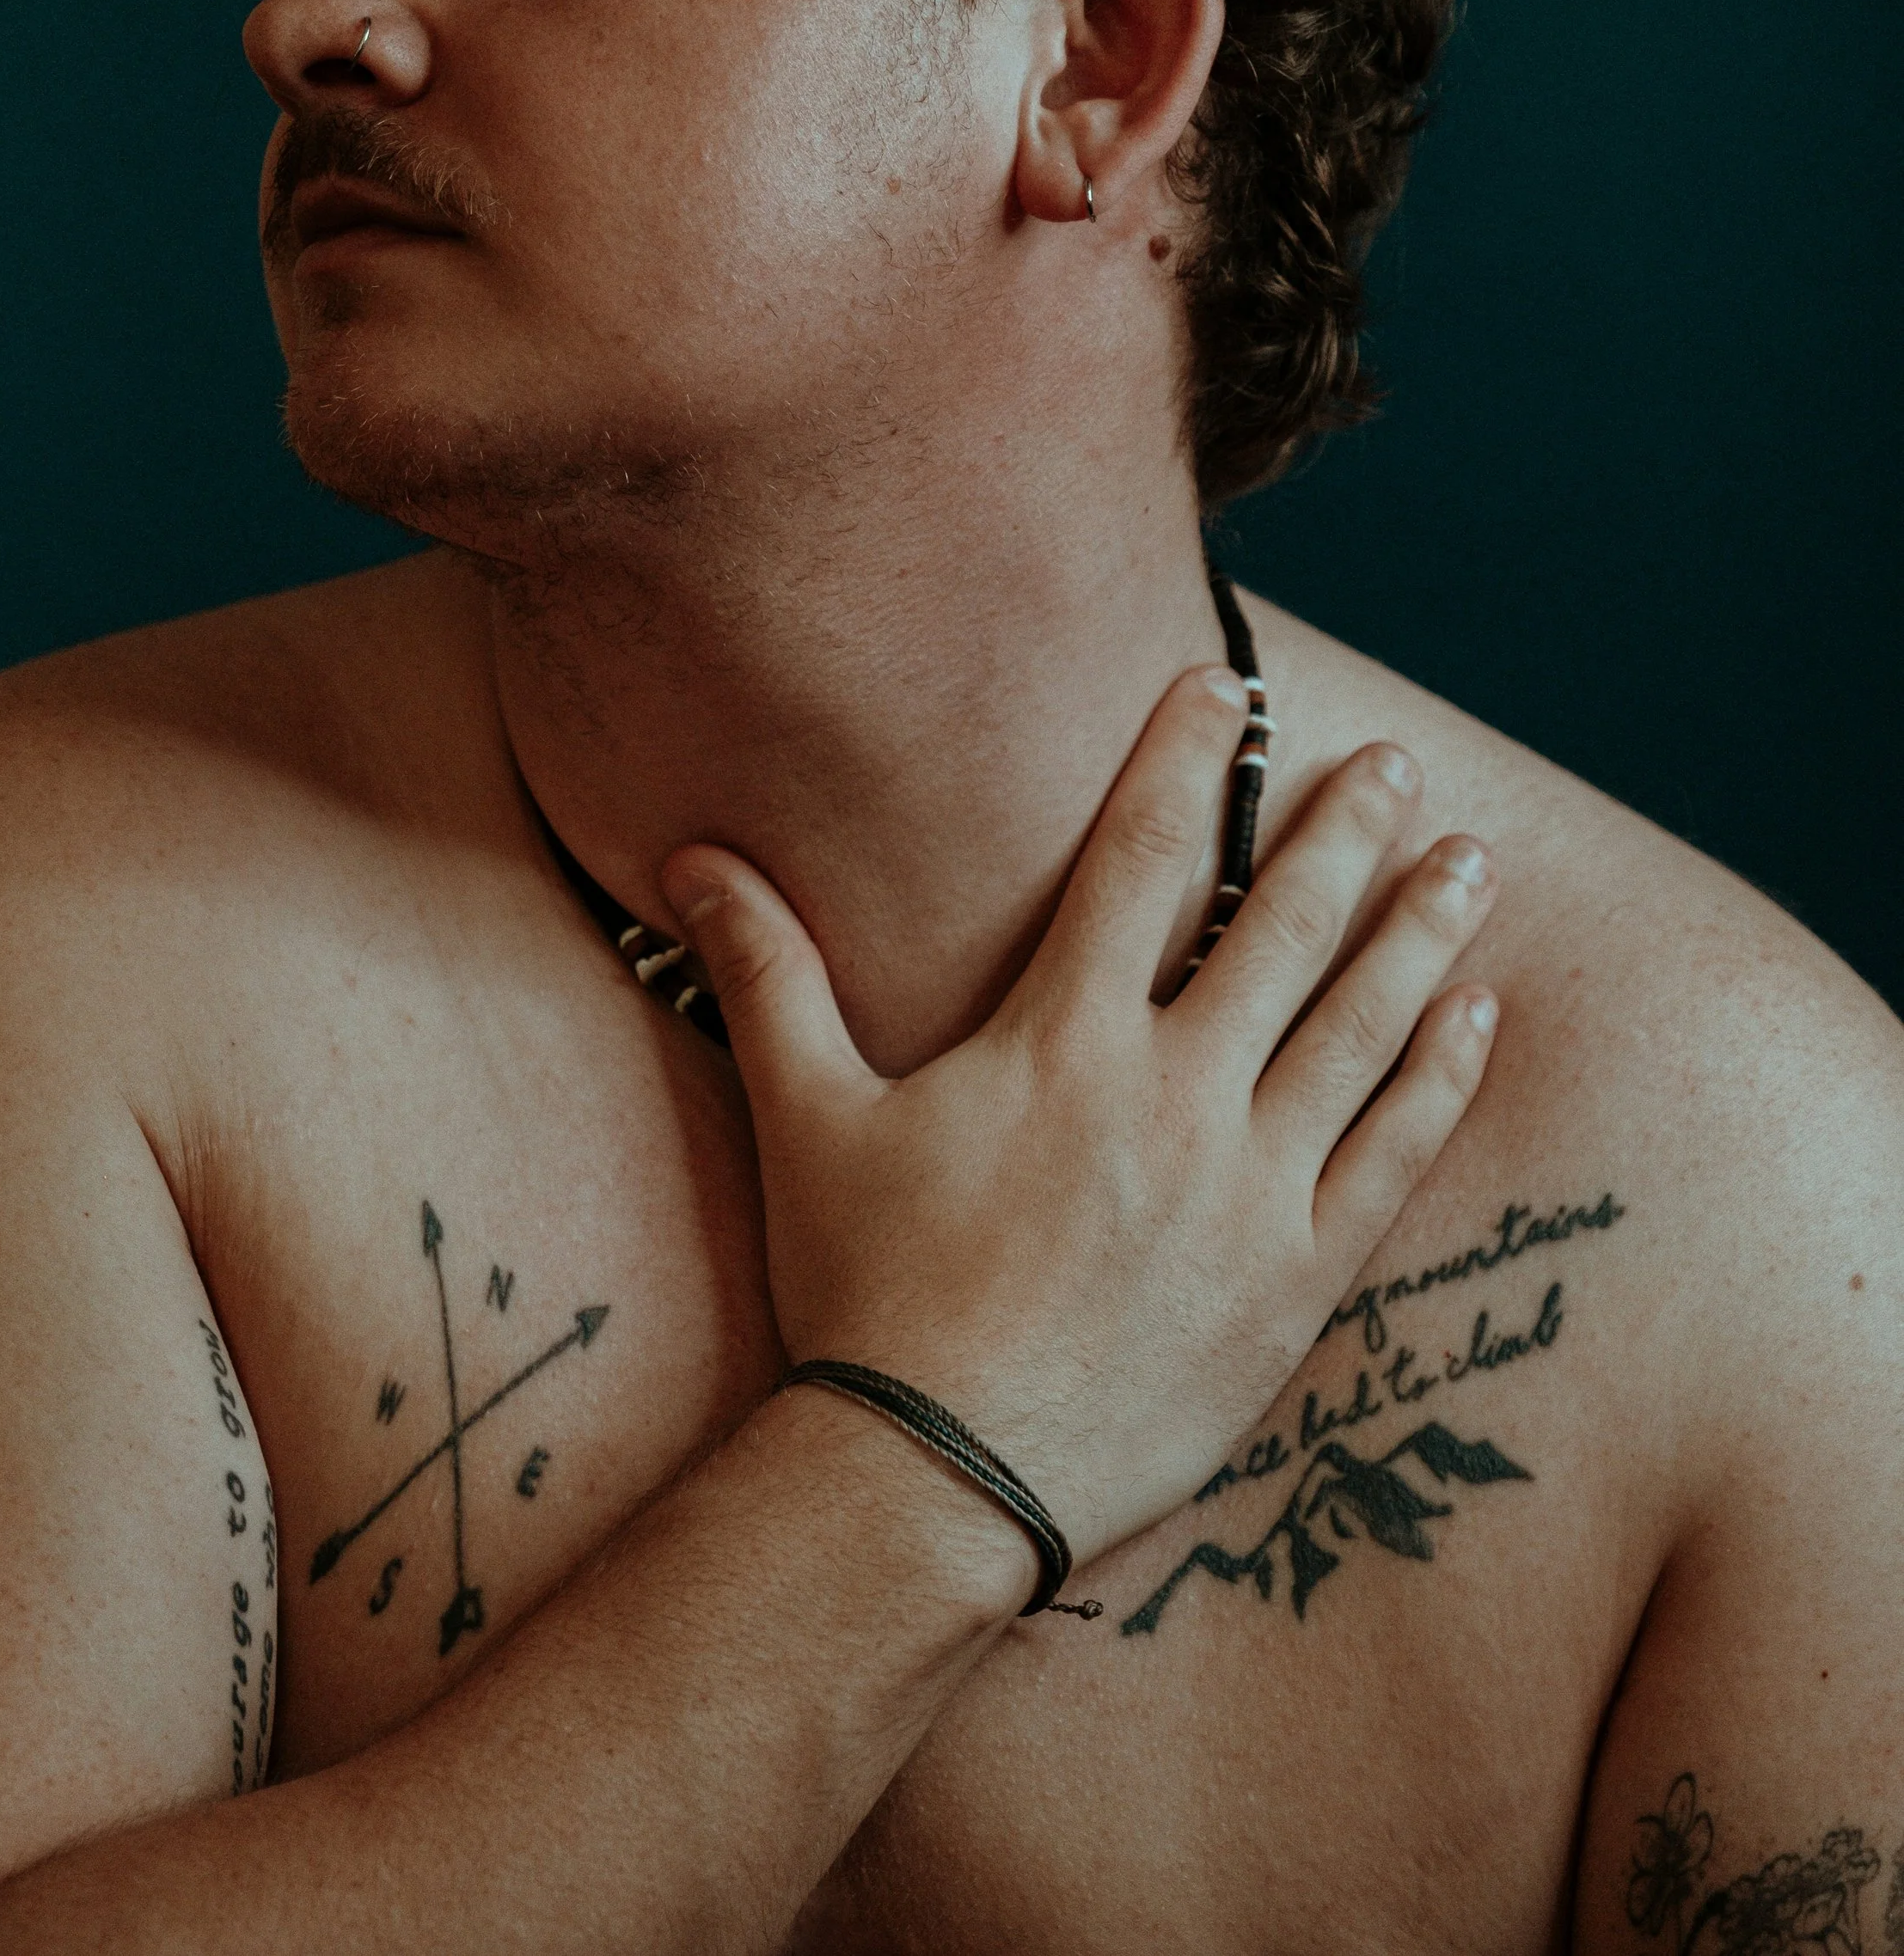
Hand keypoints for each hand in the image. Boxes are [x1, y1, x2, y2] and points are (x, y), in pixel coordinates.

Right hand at [662, 669, 1496, 1579]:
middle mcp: (1172, 1093)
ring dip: (1420, 934)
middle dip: (1344, 831)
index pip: (1140, 858)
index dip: (1185, 760)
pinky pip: (1391, 1159)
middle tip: (1397, 762)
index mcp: (1062, 1039)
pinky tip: (1476, 1015)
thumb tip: (692, 859)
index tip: (1228, 687)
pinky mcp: (1294, 1280)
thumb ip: (766, 973)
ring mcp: (1247, 1188)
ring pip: (1359, 1028)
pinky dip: (1439, 1079)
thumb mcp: (807, 1118)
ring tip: (1472, 861)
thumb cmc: (864, 1294)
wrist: (934, 1480)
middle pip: (1281, 927)